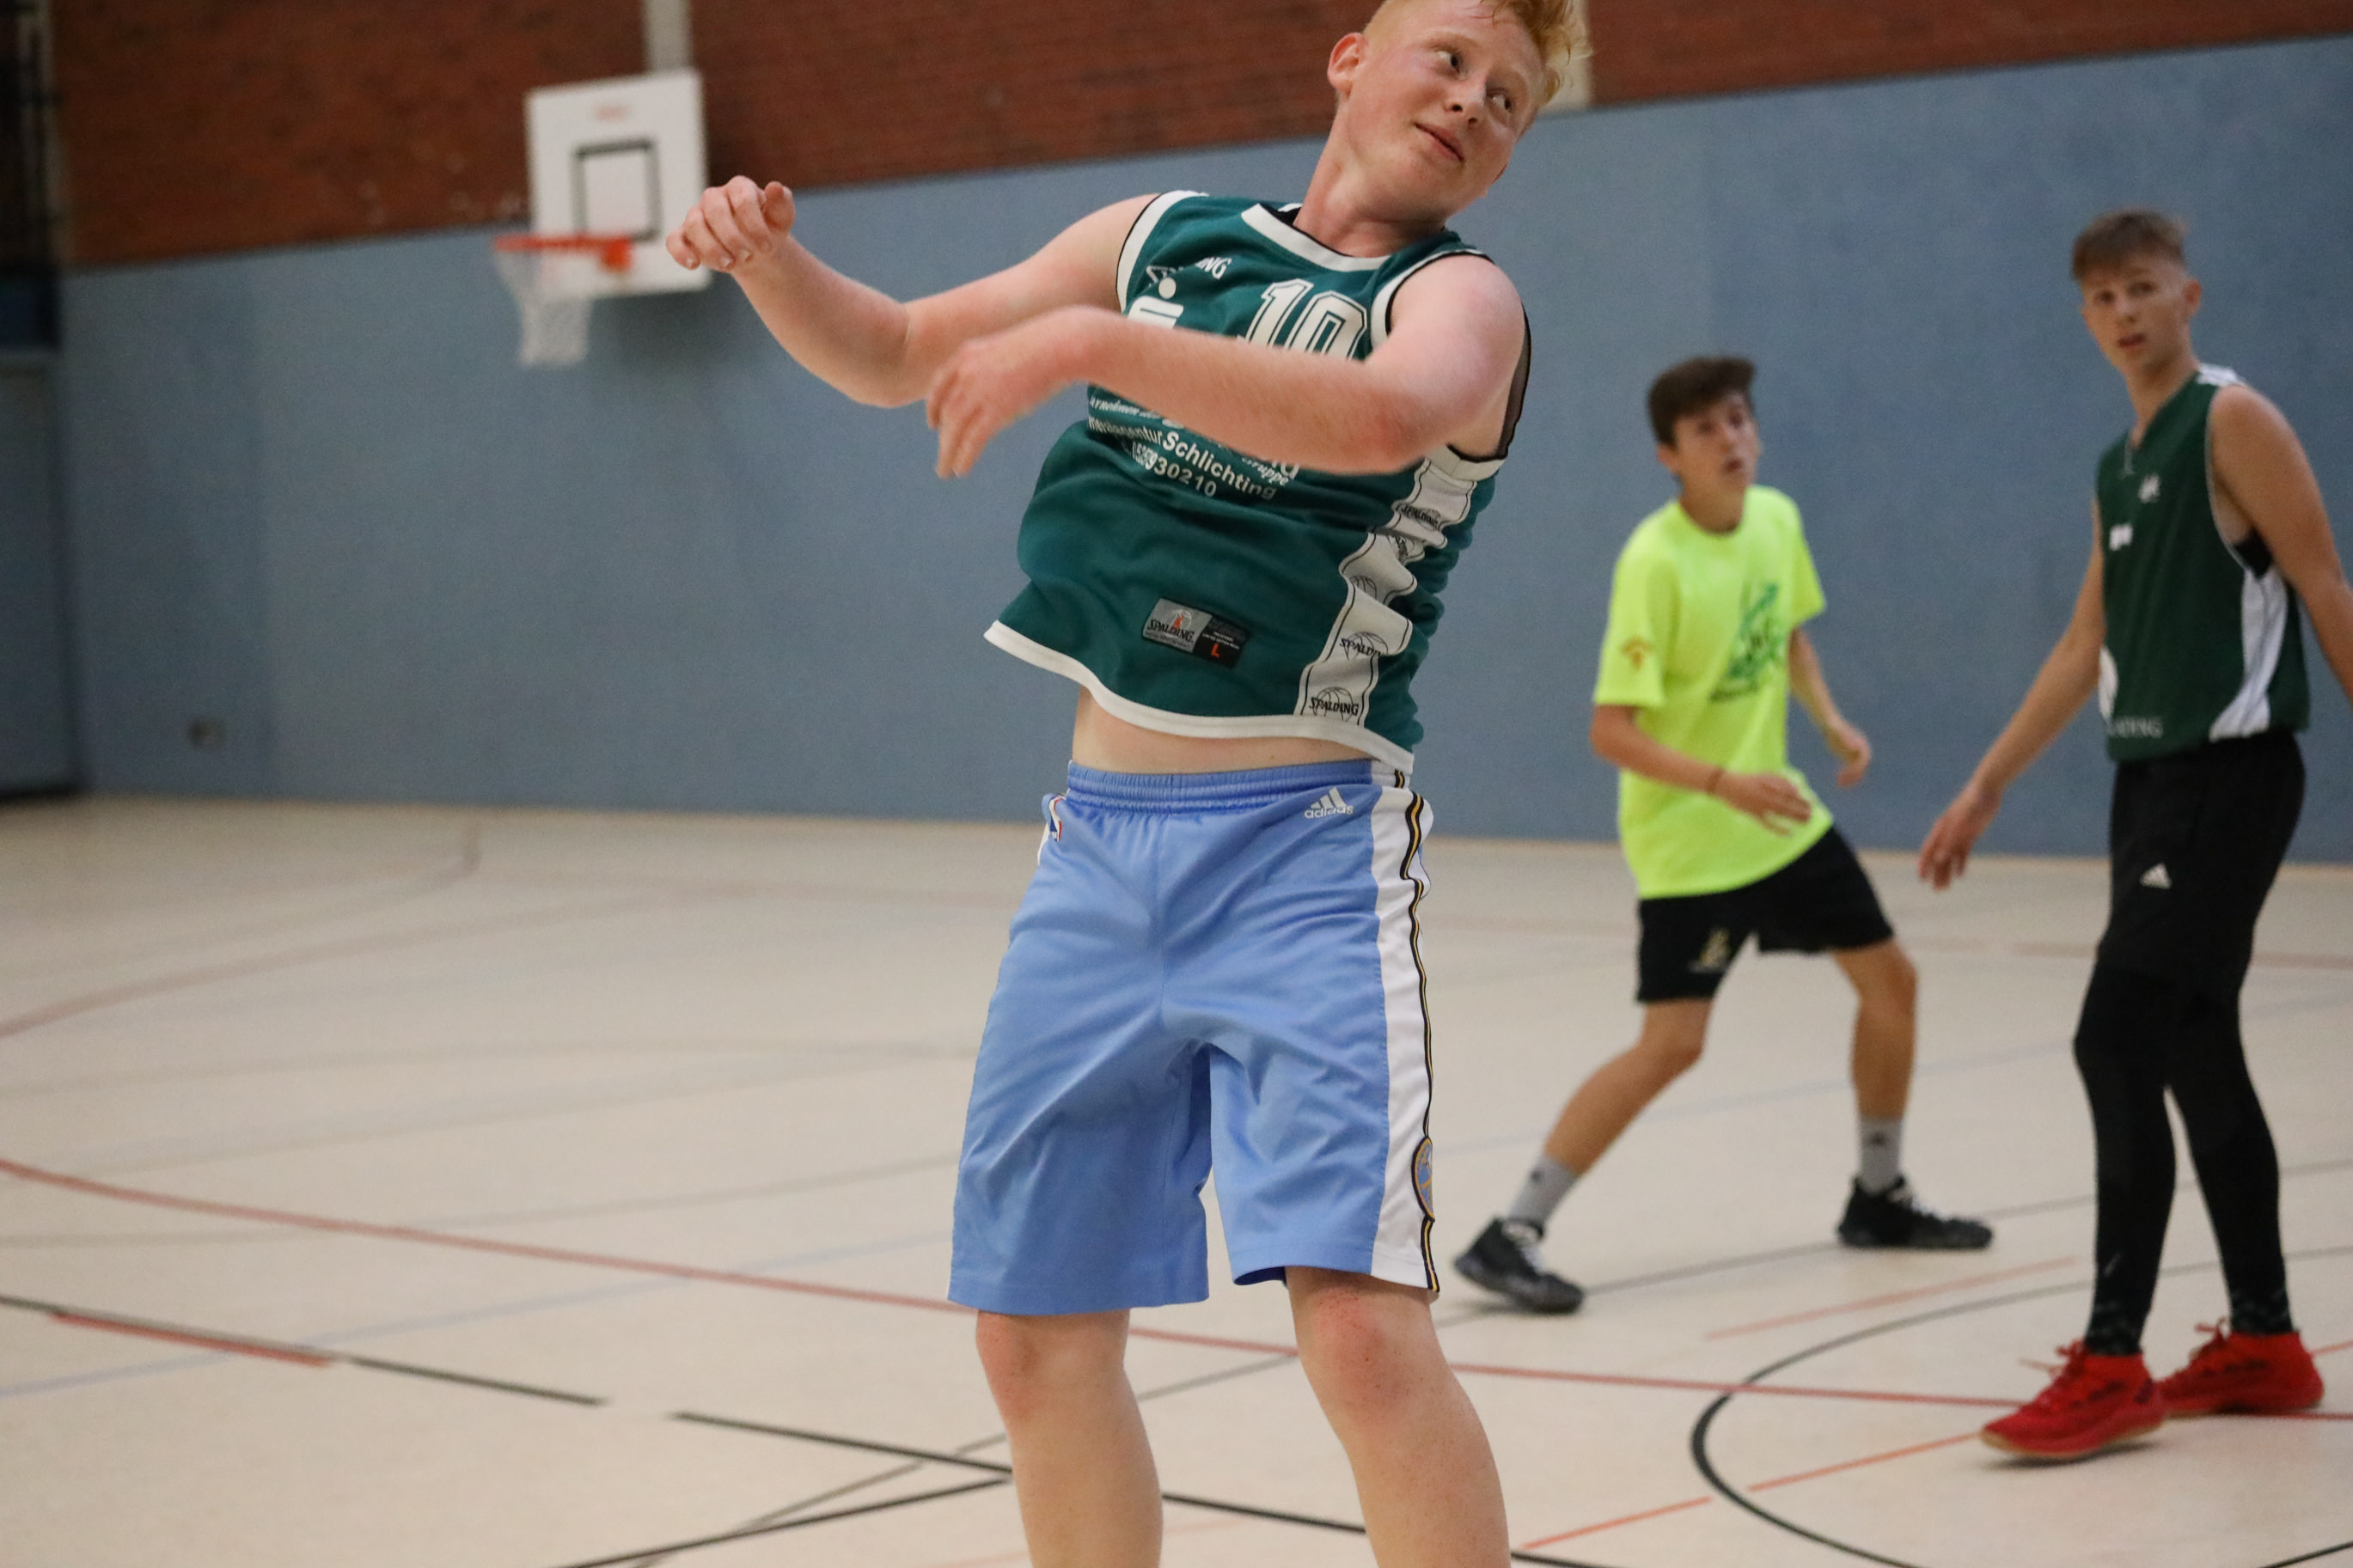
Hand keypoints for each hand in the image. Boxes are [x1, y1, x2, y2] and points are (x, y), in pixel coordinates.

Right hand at [666, 177, 794, 273]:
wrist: (756, 251)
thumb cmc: (769, 230)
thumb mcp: (782, 219)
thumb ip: (781, 204)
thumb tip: (775, 187)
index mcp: (739, 188)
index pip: (743, 200)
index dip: (755, 226)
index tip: (767, 248)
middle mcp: (714, 197)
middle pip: (716, 211)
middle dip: (733, 238)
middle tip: (748, 256)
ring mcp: (697, 215)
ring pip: (694, 225)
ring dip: (712, 248)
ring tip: (730, 265)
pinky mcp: (685, 235)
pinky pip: (674, 240)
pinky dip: (681, 252)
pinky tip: (695, 264)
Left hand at [926, 307, 1096, 477]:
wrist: (1059, 345)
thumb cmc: (1045, 344)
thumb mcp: (1006, 348)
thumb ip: (993, 365)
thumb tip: (996, 382)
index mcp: (966, 354)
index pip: (939, 384)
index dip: (933, 406)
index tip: (933, 424)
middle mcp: (966, 373)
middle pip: (946, 411)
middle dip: (942, 436)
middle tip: (942, 456)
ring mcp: (979, 391)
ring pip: (954, 428)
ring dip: (947, 452)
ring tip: (945, 471)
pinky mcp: (995, 410)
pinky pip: (972, 439)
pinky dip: (964, 456)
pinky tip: (961, 469)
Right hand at [1711, 770, 1812, 834]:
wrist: (1727, 784)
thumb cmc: (1748, 780)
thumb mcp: (1765, 776)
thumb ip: (1781, 781)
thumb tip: (1797, 789)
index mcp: (1770, 785)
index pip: (1792, 793)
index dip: (1803, 798)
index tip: (1813, 802)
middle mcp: (1767, 795)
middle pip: (1789, 804)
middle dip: (1802, 809)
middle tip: (1811, 815)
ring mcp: (1760, 806)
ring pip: (1782, 813)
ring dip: (1795, 818)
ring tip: (1806, 822)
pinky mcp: (1754, 815)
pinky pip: (1768, 824)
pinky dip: (1779, 830)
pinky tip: (1790, 834)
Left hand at [1823, 716, 1871, 786]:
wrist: (1829, 724)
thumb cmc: (1833, 726)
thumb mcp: (1837, 732)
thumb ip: (1845, 738)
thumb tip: (1853, 747)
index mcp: (1861, 745)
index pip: (1863, 761)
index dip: (1855, 769)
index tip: (1845, 774)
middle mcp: (1860, 751)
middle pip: (1861, 768)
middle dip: (1853, 777)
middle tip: (1842, 783)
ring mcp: (1854, 755)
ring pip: (1857, 773)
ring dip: (1850, 780)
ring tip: (1839, 785)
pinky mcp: (1847, 758)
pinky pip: (1850, 772)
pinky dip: (1846, 778)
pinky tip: (1838, 782)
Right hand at [1918, 778, 2000, 889]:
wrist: (1986, 788)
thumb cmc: (1973, 802)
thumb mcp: (1962, 822)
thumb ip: (1950, 840)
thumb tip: (1939, 859)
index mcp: (1941, 829)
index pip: (1929, 850)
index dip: (1924, 864)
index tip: (1921, 878)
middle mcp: (1947, 833)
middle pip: (1939, 857)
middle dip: (1936, 874)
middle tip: (1937, 890)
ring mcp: (1959, 833)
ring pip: (1950, 857)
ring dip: (1947, 872)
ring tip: (1945, 887)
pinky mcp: (1970, 834)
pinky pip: (1963, 852)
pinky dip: (1960, 863)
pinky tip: (1960, 875)